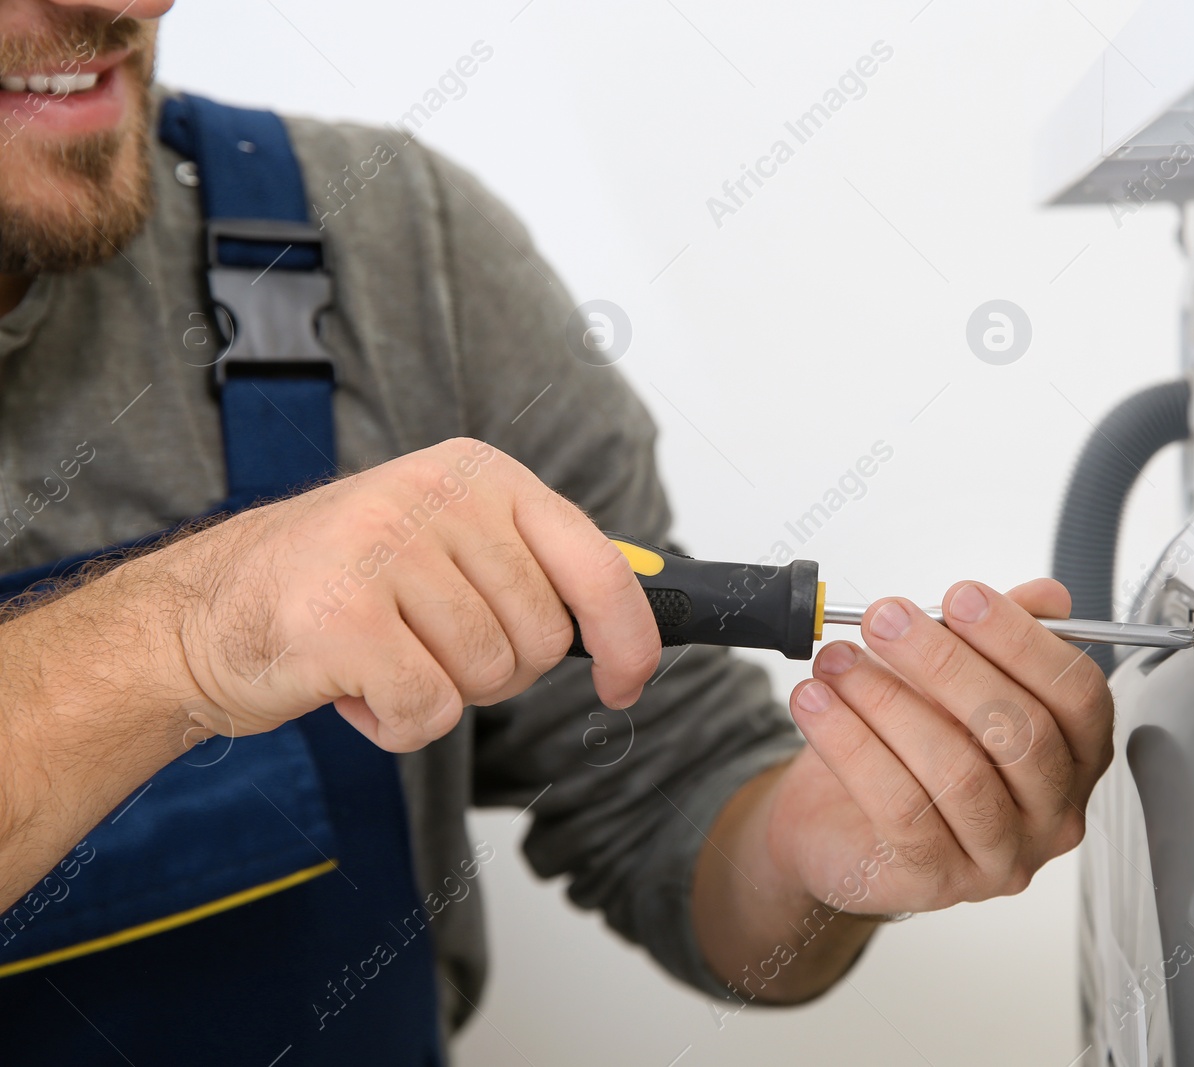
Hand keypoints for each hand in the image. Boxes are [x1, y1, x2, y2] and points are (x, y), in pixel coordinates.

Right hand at [136, 438, 659, 750]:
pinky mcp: (342, 618)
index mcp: (479, 475)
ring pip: (486, 678)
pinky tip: (349, 685)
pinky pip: (429, 712)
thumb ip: (532, 567)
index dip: (630, 636)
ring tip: (379, 655)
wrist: (201, 614)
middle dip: (495, 669)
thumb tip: (638, 615)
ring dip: (438, 693)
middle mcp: (437, 497)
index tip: (627, 681)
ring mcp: (386, 551)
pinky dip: (396, 725)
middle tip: (425, 645)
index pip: (596, 563)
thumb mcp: (446, 546)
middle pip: (542, 637)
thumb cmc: (338, 587)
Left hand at [767, 578, 1112, 914]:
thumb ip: (996, 636)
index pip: (1077, 694)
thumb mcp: (950, 677)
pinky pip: (899, 809)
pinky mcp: (937, 882)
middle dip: (944, 663)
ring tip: (838, 661)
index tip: (961, 597)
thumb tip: (1044, 596)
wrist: (835, 820)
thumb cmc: (906, 745)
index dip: (1021, 640)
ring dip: (888, 701)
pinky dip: (851, 746)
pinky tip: (818, 706)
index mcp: (1075, 755)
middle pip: (1019, 732)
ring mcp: (999, 856)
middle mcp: (1052, 813)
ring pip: (958, 772)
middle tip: (886, 620)